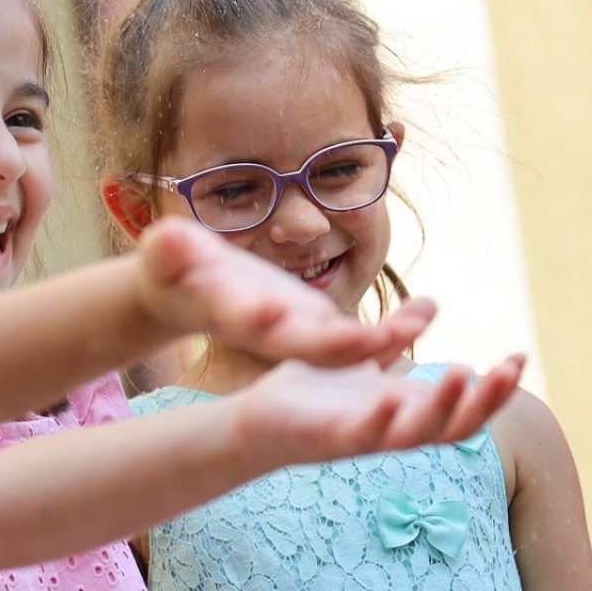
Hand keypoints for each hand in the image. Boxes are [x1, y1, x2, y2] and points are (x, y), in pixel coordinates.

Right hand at [134, 217, 435, 367]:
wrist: (186, 292)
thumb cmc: (173, 268)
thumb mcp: (166, 256)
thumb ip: (168, 252)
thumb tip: (163, 242)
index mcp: (239, 316)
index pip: (263, 327)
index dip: (284, 325)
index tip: (310, 321)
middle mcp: (273, 334)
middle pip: (315, 348)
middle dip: (352, 343)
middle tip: (389, 336)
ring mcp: (297, 334)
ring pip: (347, 348)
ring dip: (385, 338)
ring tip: (420, 319)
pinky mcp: (316, 326)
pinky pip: (361, 338)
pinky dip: (394, 329)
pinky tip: (428, 309)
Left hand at [233, 355, 524, 471]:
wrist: (261, 420)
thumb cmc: (314, 395)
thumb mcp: (361, 363)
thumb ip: (395, 342)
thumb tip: (432, 305)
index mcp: (406, 412)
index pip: (466, 407)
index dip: (497, 387)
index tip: (522, 354)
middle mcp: (394, 430)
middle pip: (458, 425)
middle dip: (489, 398)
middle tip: (514, 365)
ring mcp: (365, 438)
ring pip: (417, 434)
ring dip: (442, 406)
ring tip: (460, 370)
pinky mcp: (330, 438)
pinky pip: (363, 434)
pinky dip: (380, 420)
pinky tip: (391, 397)